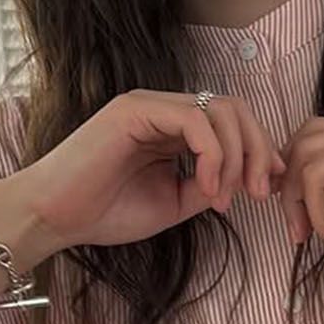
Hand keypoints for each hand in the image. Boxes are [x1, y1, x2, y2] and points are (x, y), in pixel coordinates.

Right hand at [13, 89, 286, 252]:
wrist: (54, 217)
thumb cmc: (104, 212)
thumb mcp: (172, 204)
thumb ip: (206, 188)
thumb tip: (241, 181)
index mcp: (172, 130)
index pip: (230, 124)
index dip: (258, 151)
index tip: (269, 189)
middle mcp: (164, 110)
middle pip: (234, 109)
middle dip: (258, 151)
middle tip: (260, 193)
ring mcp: (150, 106)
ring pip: (220, 111)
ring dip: (237, 156)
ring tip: (227, 198)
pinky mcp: (136, 110)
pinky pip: (195, 120)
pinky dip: (212, 154)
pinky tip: (207, 186)